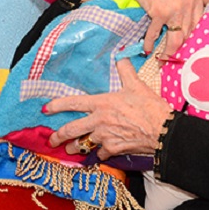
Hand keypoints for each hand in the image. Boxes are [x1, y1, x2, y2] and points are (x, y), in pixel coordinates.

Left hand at [46, 59, 172, 158]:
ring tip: (70, 149)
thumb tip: (121, 55)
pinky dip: (99, 154)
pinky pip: (101, 154)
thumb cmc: (149, 107)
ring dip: (75, 147)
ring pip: (83, 144)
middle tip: (52, 140)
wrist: (162, 131)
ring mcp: (104, 137)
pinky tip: (100, 154)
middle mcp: (99, 121)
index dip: (57, 105)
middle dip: (58, 136)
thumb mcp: (137, 85)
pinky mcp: (113, 149)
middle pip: (71, 130)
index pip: (73, 103)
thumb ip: (125, 70)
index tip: (46, 109)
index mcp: (102, 103)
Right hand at [86, 0, 208, 58]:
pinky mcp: (161, 13)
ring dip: (169, 52)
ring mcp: (176, 7)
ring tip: (163, 59)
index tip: (191, 45)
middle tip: (177, 56)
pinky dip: (150, 43)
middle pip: (190, 32)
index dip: (196, 35)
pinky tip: (147, 49)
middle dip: (183, 46)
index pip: (201, 20)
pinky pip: (156, 34)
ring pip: (177, 39)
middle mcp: (189, 1)